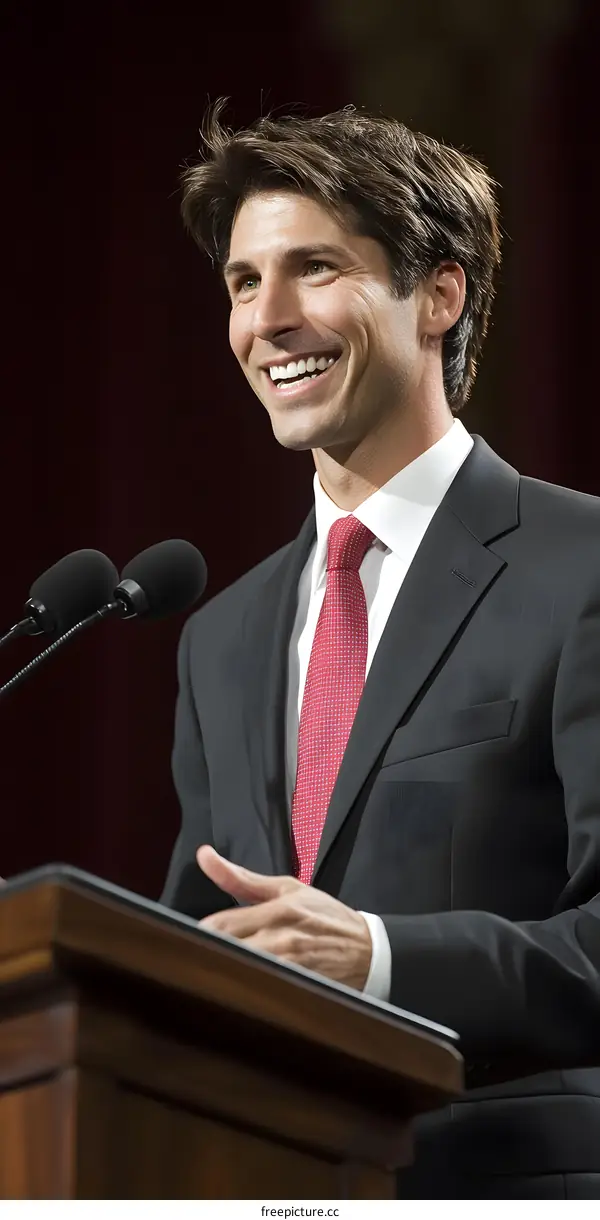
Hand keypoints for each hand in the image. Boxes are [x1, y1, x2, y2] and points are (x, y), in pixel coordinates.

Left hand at [196, 845, 372, 990]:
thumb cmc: (325, 916)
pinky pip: (263, 991)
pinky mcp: (299, 988)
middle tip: (189, 959)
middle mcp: (282, 938)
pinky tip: (236, 992)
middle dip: (206, 954)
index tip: (184, 937)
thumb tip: (205, 856)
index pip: (222, 924)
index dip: (199, 933)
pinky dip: (247, 989)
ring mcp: (291, 966)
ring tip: (208, 975)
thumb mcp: (287, 889)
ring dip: (223, 973)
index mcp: (277, 909)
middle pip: (228, 950)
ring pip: (243, 972)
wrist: (368, 949)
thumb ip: (241, 878)